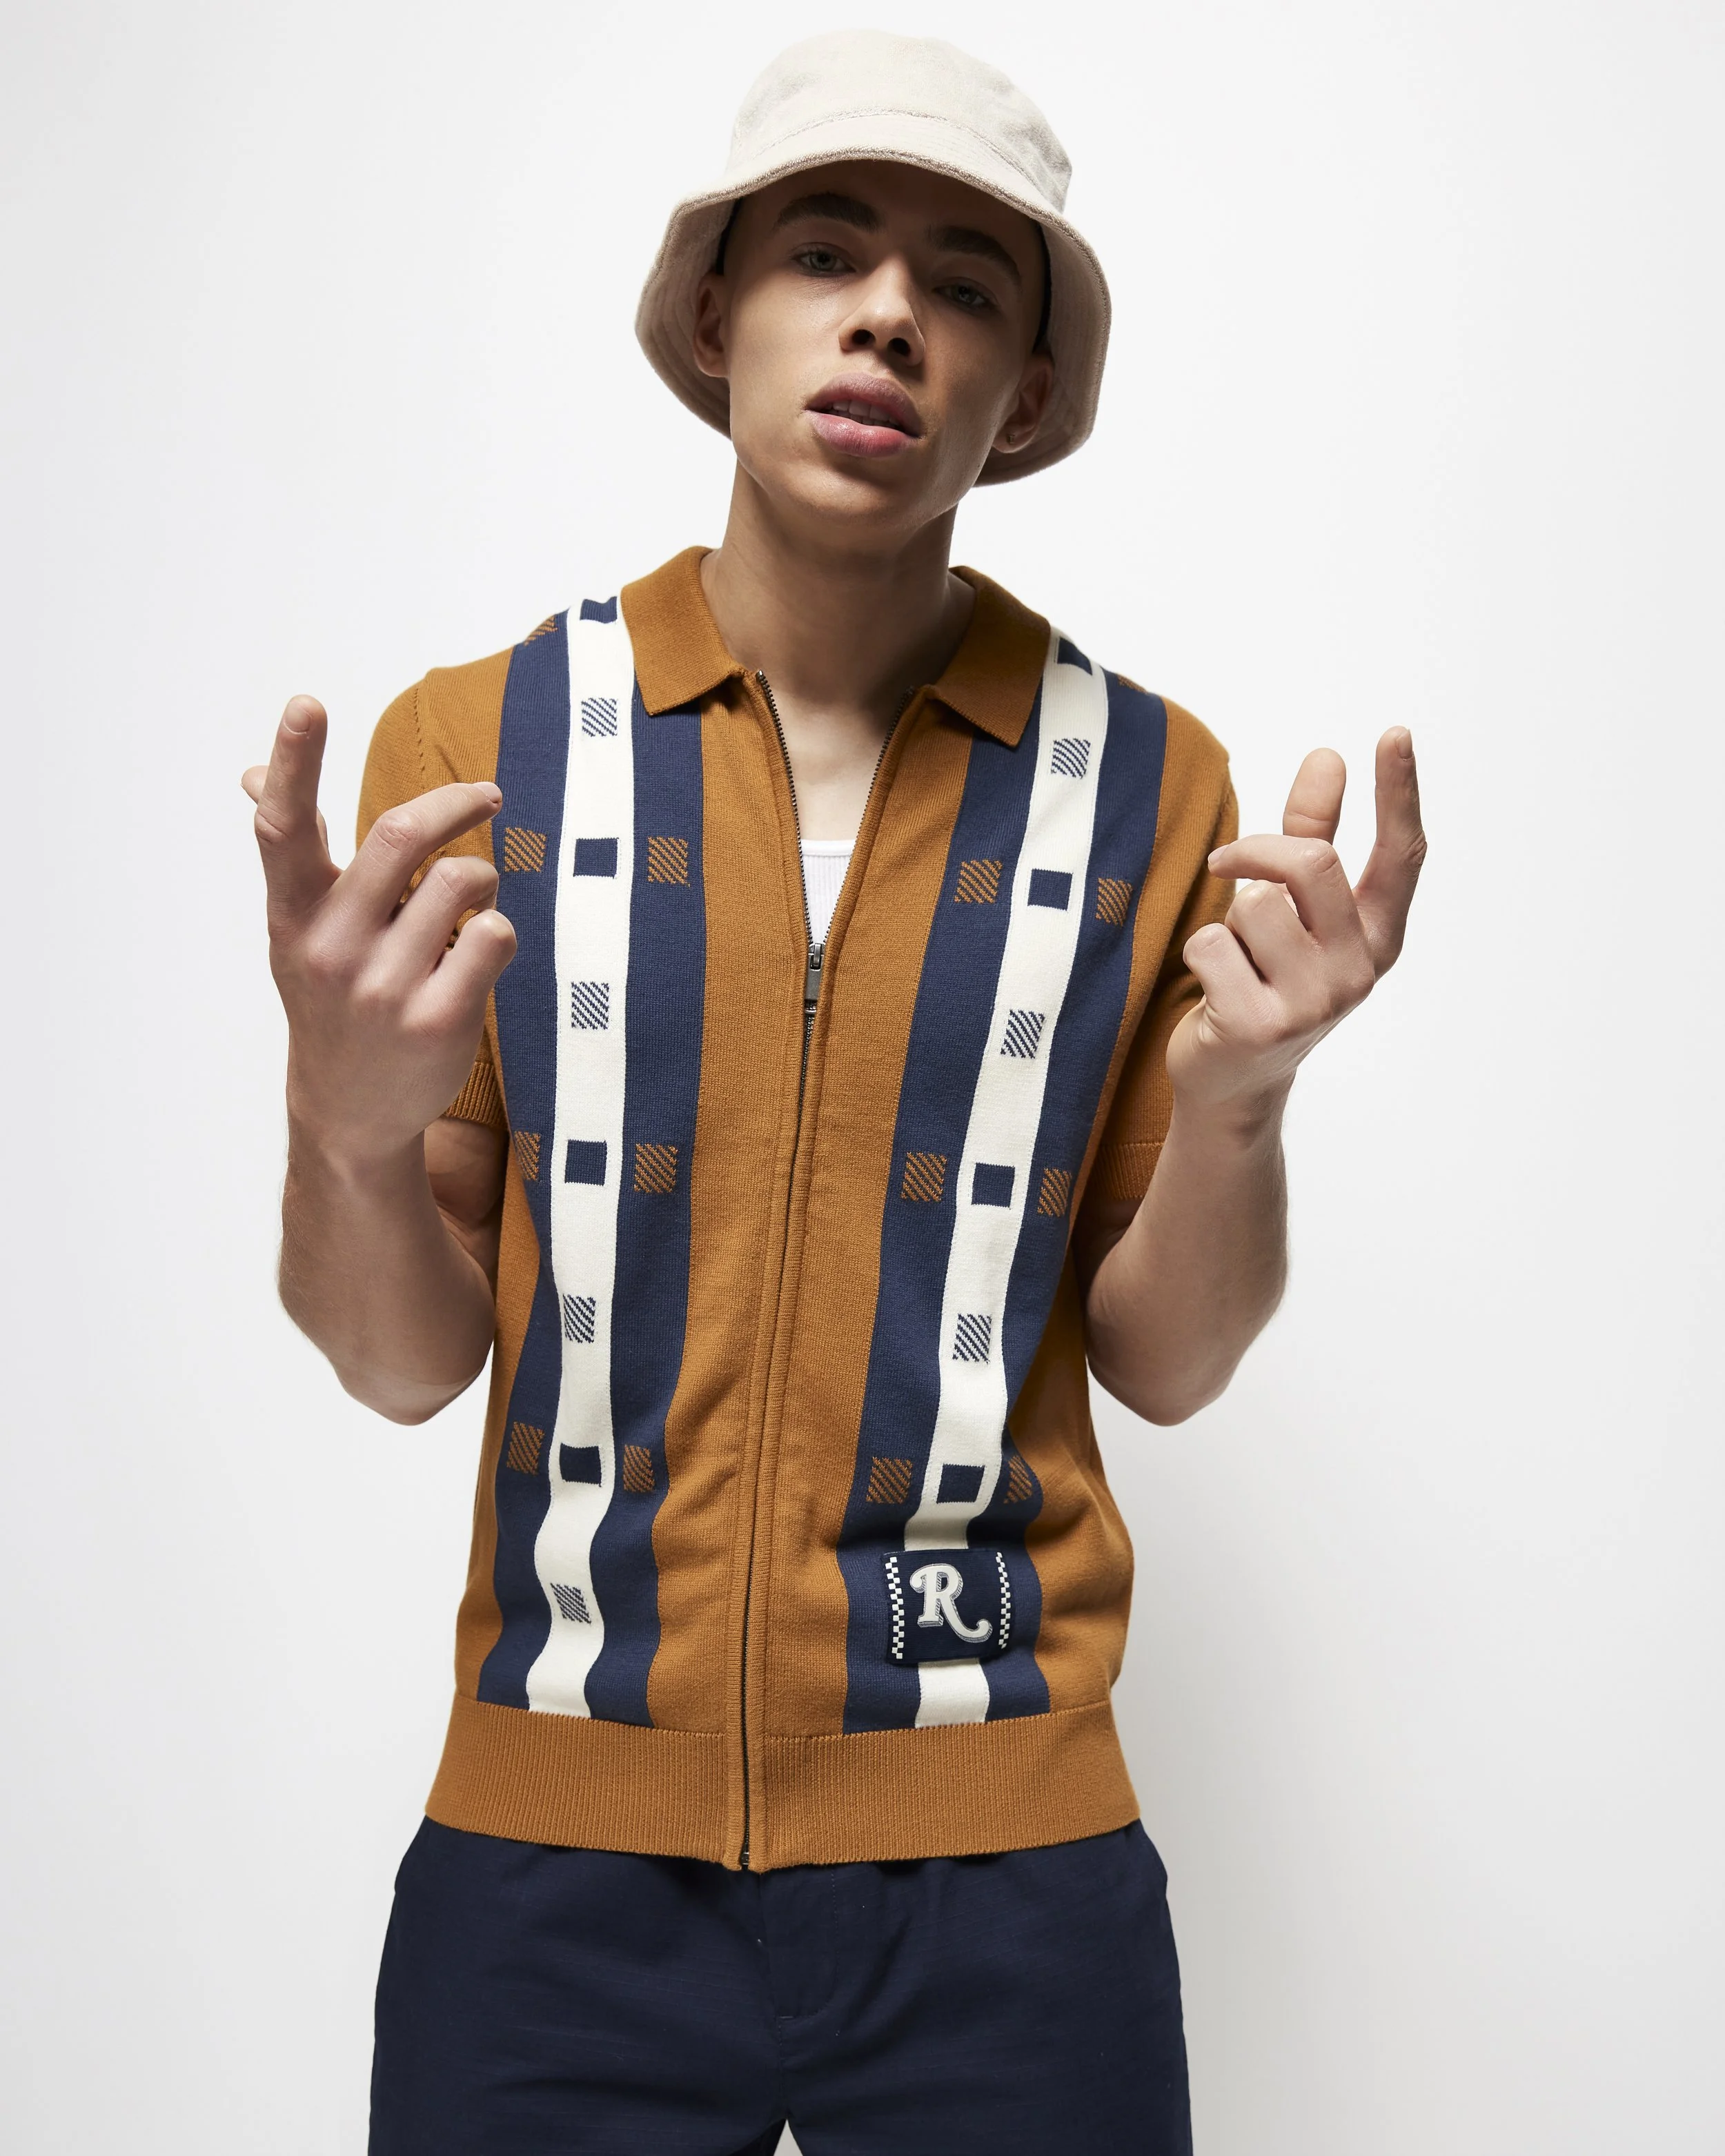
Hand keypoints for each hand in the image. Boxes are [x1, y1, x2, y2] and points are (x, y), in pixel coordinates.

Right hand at [243, 695, 515, 1163]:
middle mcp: (330, 948)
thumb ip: (292, 849)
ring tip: (465, 912)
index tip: (306, 703)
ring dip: (480, 881)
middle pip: (401, 836)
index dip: (293, 762)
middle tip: (485, 797)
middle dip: (454, 804)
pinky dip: (497, 933)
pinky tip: (475, 959)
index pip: (283, 828)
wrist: (352, 1110)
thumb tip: (248, 771)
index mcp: (293, 914)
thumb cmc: (332, 994)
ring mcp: (384, 987)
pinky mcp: (439, 1019)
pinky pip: (495, 935)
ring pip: (464, 880)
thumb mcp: (299, 927)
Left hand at [1167, 728, 1425, 1117]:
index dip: (1398, 794)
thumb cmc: (1264, 980)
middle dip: (1257, 850)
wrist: (1233, 1081)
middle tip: (1224, 862)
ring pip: (1253, 904)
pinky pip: (1211, 943)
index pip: (1401, 857)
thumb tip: (1327, 756)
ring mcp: (1313, 1003)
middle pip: (1310, 863)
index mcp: (1378, 938)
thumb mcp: (1297, 910)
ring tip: (1234, 959)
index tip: (1394, 734)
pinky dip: (1199, 955)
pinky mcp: (1259, 1024)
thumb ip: (1309, 834)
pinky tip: (1215, 991)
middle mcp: (1358, 972)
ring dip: (1227, 919)